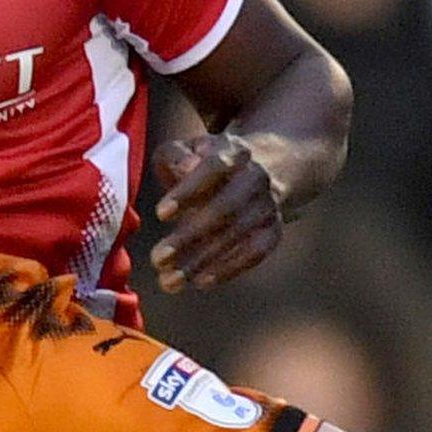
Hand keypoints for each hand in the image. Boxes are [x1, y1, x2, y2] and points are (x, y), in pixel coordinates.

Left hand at [148, 134, 283, 292]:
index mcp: (234, 151)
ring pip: (238, 234)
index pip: (214, 167)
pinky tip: (200, 281)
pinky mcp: (273, 229)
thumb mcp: (185, 150)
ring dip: (203, 260)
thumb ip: (177, 156)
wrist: (261, 166)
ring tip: (169, 281)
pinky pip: (256, 252)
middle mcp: (256, 177)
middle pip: (226, 207)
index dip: (188, 190)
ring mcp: (268, 204)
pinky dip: (229, 268)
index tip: (160, 214)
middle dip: (190, 235)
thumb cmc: (204, 161)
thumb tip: (185, 168)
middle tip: (157, 259)